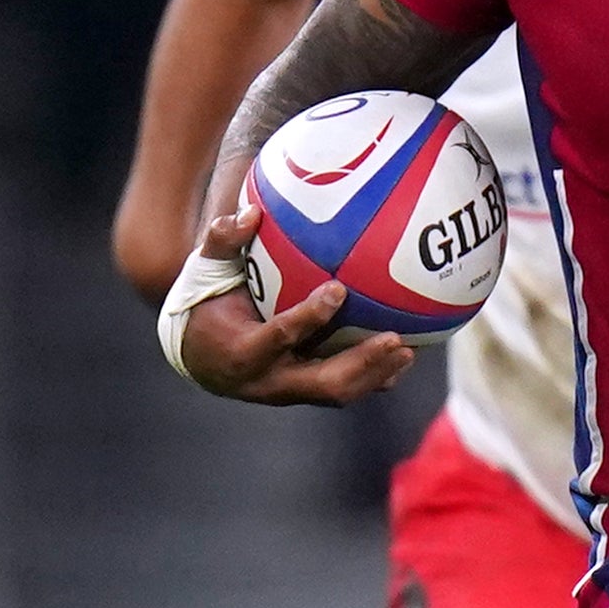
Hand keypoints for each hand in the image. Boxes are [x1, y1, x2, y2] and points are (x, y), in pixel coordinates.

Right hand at [172, 201, 416, 404]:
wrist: (198, 356)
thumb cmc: (205, 306)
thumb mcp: (204, 273)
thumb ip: (222, 242)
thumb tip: (251, 212)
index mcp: (241, 351)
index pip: (280, 335)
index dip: (310, 316)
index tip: (339, 290)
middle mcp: (267, 381)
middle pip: (322, 382)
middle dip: (361, 362)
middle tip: (395, 338)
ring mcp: (288, 393)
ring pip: (337, 393)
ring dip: (377, 373)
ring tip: (410, 350)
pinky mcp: (303, 395)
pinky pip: (343, 391)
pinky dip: (375, 377)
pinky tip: (405, 356)